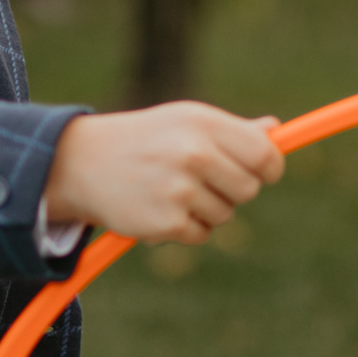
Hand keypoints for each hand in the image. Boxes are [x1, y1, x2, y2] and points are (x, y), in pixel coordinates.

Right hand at [43, 103, 284, 244]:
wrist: (82, 163)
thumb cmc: (144, 139)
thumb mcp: (185, 122)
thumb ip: (232, 130)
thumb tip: (275, 131)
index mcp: (203, 123)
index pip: (264, 155)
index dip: (269, 169)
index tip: (263, 174)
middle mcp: (194, 153)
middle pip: (248, 189)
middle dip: (232, 190)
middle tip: (201, 180)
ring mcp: (180, 189)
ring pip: (225, 214)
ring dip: (206, 210)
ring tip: (171, 191)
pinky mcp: (167, 221)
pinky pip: (200, 234)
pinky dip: (185, 228)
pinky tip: (159, 208)